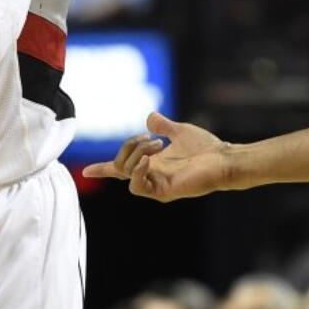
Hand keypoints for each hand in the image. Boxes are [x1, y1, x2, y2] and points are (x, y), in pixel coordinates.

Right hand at [82, 112, 231, 201]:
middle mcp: (150, 176)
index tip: (85, 170)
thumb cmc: (205, 148)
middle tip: (153, 137)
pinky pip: (138, 186)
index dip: (103, 168)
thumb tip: (149, 117)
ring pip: (126, 173)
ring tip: (157, 145)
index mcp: (151, 164)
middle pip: (120, 164)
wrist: (223, 159)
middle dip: (129, 145)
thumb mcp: (179, 131)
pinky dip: (138, 171)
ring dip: (135, 154)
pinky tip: (150, 159)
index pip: (122, 168)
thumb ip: (163, 125)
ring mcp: (156, 186)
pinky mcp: (163, 192)